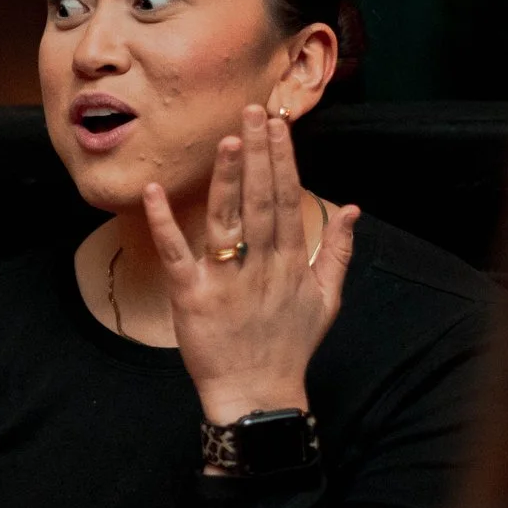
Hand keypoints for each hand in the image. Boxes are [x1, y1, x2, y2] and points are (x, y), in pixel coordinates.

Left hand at [143, 105, 358, 435]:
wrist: (259, 397)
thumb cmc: (290, 346)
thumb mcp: (326, 300)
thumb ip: (339, 251)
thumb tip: (353, 208)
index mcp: (292, 263)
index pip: (289, 200)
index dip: (283, 161)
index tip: (278, 125)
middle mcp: (262, 266)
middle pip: (262, 201)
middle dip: (259, 154)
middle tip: (252, 111)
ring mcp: (227, 281)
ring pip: (228, 221)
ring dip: (228, 178)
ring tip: (227, 139)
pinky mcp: (192, 298)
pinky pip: (177, 256)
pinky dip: (164, 224)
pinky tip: (154, 192)